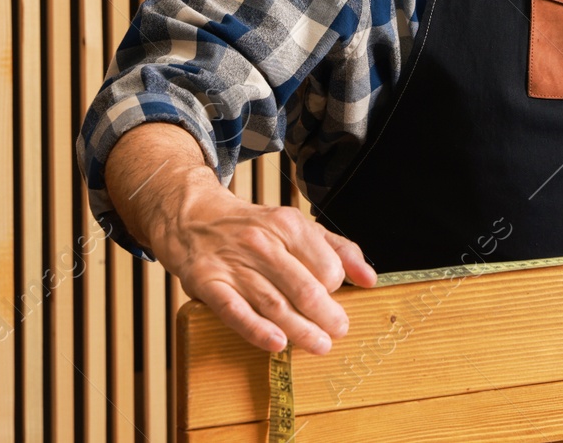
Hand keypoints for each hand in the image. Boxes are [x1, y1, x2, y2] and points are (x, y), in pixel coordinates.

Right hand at [158, 182, 377, 354]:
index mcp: (288, 225)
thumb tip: (369, 279)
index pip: (326, 267)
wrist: (192, 217)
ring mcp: (233, 264)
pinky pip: (235, 311)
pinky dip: (257, 330)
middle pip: (304, 288)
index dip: (335, 289)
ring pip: (274, 304)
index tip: (332, 298)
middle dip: (326, 316)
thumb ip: (337, 249)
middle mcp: (262, 243)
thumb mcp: (297, 226)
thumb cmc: (252, 228)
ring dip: (301, 330)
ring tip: (320, 345)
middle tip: (338, 332)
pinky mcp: (208, 283)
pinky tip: (276, 344)